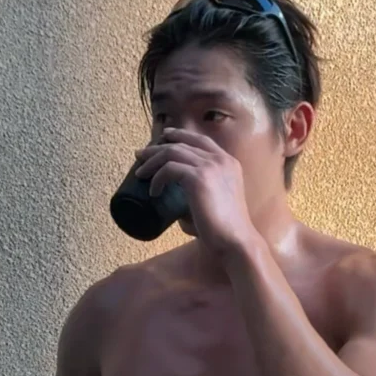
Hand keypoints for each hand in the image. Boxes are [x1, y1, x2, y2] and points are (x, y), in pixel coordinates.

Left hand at [134, 128, 257, 257]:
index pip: (200, 140)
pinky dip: (157, 179)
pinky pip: (169, 169)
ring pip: (172, 152)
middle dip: (158, 147)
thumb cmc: (224, 230)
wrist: (235, 241)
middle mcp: (221, 160)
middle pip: (183, 143)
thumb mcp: (215, 201)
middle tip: (141, 155)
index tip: (163, 138)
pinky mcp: (199, 178)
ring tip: (140, 174)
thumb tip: (175, 196)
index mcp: (229, 163)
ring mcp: (211, 166)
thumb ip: (199, 192)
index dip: (180, 135)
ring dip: (152, 161)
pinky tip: (153, 192)